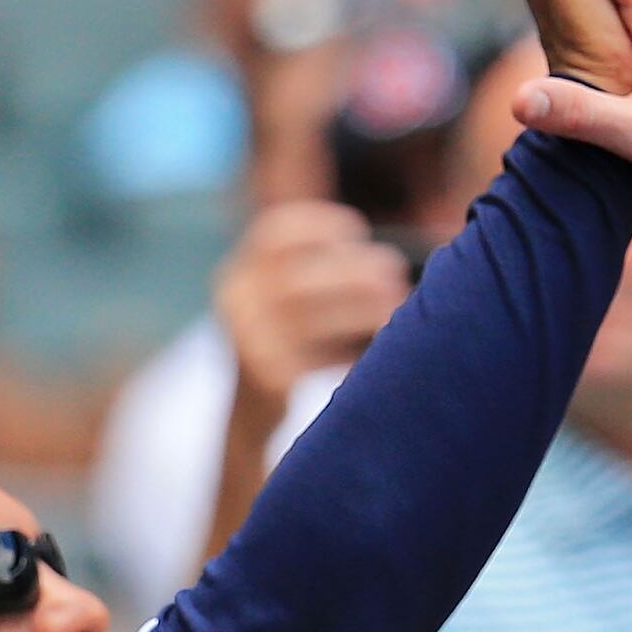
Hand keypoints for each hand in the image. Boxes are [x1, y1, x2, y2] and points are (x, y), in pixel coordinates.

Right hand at [216, 200, 409, 403]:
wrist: (254, 406)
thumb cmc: (290, 338)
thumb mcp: (287, 295)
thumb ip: (320, 269)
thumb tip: (387, 266)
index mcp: (241, 271)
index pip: (272, 234)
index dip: (317, 224)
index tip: (357, 230)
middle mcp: (236, 301)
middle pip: (295, 278)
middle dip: (350, 271)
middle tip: (393, 273)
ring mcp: (247, 341)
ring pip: (307, 318)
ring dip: (359, 309)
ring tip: (394, 307)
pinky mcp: (266, 378)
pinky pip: (317, 360)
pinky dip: (351, 352)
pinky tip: (376, 350)